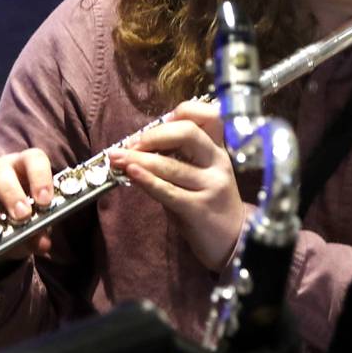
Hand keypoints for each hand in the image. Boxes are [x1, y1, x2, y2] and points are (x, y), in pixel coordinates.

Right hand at [0, 148, 54, 259]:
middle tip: (21, 215)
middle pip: (0, 170)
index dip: (40, 177)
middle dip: (11, 192)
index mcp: (22, 167)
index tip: (44, 201)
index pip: (33, 159)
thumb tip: (43, 244)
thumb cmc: (20, 216)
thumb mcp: (32, 225)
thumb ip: (38, 232)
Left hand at [109, 100, 244, 272]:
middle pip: (188, 133)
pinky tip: (131, 173)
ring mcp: (210, 186)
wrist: (234, 240)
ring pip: (171, 165)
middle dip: (154, 135)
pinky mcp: (198, 209)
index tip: (161, 122)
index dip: (182, 112)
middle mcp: (218, 163)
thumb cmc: (209, 201)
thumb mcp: (203, 172)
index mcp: (218, 149)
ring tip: (116, 158)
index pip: (208, 116)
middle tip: (132, 143)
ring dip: (138, 159)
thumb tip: (139, 144)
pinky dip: (146, 180)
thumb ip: (180, 156)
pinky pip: (168, 191)